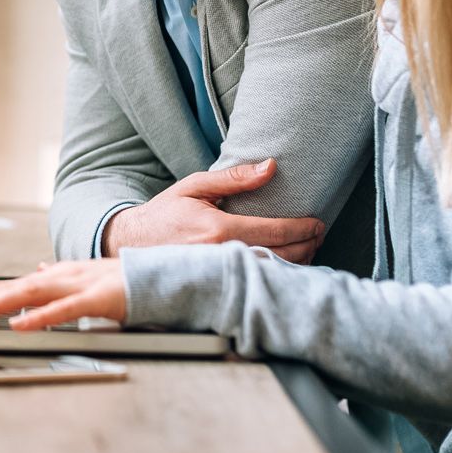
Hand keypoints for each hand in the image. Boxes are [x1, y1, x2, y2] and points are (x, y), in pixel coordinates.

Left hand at [0, 259, 126, 330]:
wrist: (160, 277)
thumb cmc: (121, 283)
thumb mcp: (81, 280)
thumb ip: (56, 280)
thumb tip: (35, 271)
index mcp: (54, 276)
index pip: (8, 289)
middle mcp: (59, 276)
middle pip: (9, 290)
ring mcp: (77, 285)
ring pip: (28, 294)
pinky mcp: (97, 298)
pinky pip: (64, 309)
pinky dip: (40, 317)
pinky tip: (19, 325)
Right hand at [103, 159, 325, 261]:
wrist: (132, 244)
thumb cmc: (164, 213)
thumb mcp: (195, 186)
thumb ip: (234, 178)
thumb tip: (270, 166)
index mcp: (219, 229)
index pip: (275, 231)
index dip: (303, 228)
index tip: (318, 222)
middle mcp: (222, 256)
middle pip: (281, 256)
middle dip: (307, 245)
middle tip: (318, 234)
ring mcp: (220, 275)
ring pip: (271, 274)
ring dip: (297, 263)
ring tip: (308, 248)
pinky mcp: (218, 286)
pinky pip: (255, 283)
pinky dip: (276, 276)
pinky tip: (286, 266)